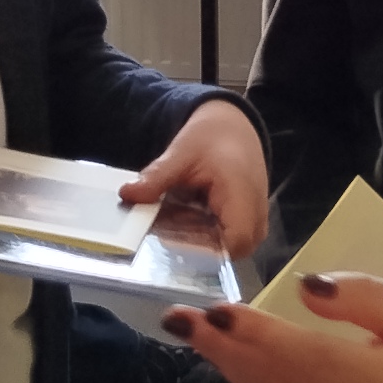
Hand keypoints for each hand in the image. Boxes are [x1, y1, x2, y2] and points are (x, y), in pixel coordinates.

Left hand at [121, 101, 269, 257]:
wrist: (232, 129)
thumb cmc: (212, 139)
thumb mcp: (181, 153)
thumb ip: (157, 177)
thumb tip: (127, 194)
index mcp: (243, 195)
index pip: (234, 243)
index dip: (202, 250)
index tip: (169, 240)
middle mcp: (255, 215)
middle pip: (226, 253)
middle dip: (190, 246)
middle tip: (160, 229)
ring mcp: (254, 224)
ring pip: (223, 251)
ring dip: (193, 240)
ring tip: (169, 220)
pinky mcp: (245, 227)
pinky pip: (223, 243)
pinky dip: (199, 234)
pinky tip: (180, 218)